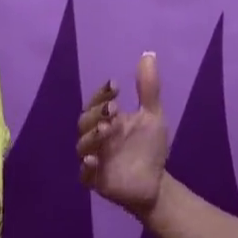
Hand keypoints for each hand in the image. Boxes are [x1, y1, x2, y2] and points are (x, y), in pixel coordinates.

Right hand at [77, 52, 168, 217]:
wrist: (155, 183)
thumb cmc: (149, 148)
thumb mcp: (152, 116)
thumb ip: (148, 88)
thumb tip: (149, 54)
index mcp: (108, 119)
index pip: (97, 102)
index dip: (102, 92)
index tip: (115, 84)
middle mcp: (96, 137)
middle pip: (84, 121)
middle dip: (95, 113)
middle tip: (112, 108)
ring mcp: (94, 158)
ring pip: (82, 145)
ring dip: (92, 136)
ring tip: (106, 129)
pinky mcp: (94, 180)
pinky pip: (84, 173)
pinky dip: (86, 167)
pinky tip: (93, 161)